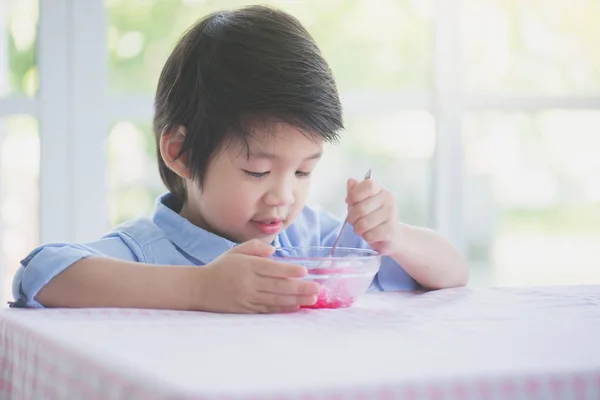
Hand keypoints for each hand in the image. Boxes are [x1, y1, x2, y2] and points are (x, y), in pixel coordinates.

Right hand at [195, 240, 318, 312]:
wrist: (199, 289)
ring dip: (295, 299)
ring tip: (312, 299)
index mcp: (246, 266)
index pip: (271, 269)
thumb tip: (274, 252)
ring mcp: (247, 297)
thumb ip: (255, 247)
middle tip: (317, 288)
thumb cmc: (221, 267)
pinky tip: (295, 307)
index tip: (304, 272)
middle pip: (277, 286)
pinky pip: (267, 309)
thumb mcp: (235, 251)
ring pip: (275, 299)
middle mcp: (248, 282)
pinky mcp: (245, 309)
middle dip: (299, 288)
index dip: (288, 271)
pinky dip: (282, 308)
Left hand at [345, 177, 400, 254]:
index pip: (367, 186)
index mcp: (379, 189)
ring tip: (362, 229)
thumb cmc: (373, 217)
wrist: (391, 235)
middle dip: (352, 218)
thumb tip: (350, 181)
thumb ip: (354, 193)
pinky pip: (370, 235)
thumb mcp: (361, 203)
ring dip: (358, 229)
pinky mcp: (392, 230)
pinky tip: (371, 234)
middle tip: (354, 221)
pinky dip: (366, 237)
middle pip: (360, 208)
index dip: (354, 195)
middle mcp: (388, 199)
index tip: (349, 202)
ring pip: (364, 224)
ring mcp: (392, 214)